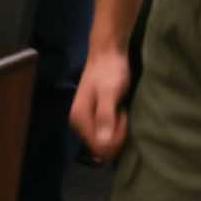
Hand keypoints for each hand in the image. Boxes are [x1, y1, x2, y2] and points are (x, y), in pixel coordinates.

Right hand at [70, 46, 132, 160]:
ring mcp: (85, 120)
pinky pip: (105, 134)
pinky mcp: (93, 117)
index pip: (99, 147)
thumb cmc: (109, 71)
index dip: (116, 138)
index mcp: (79, 119)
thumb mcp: (109, 93)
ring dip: (117, 131)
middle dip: (116, 136)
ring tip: (121, 111)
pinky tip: (119, 113)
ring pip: (104, 141)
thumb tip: (103, 143)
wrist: (108, 53)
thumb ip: (105, 116)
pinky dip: (116, 128)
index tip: (122, 117)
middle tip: (122, 113)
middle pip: (101, 147)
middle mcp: (78, 123)